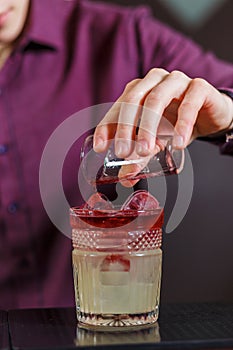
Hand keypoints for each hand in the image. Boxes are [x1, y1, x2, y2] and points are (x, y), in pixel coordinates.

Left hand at [93, 68, 232, 157]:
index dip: (106, 127)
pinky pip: (189, 104)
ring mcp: (176, 81)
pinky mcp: (199, 87)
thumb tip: (126, 177)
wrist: (210, 114)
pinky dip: (182, 125)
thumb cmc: (177, 122)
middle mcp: (153, 81)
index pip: (117, 107)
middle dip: (125, 128)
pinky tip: (178, 143)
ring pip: (156, 99)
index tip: (100, 148)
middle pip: (133, 101)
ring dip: (148, 127)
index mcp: (138, 90)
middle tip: (123, 152)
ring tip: (146, 151)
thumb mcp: (156, 140)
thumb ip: (141, 156)